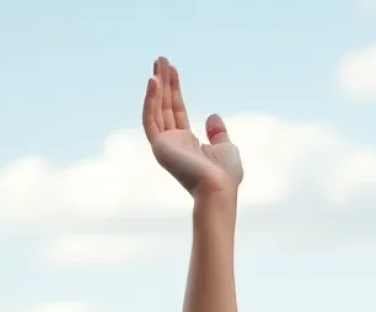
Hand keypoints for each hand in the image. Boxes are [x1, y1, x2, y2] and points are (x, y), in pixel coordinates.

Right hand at [143, 57, 242, 197]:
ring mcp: (165, 145)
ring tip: (157, 64)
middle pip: (165, 106)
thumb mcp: (226, 148)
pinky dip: (150, 100)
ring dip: (156, 87)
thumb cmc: (225, 175)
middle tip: (161, 59)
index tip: (172, 70)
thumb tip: (212, 116)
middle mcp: (173, 142)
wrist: (219, 189)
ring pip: (156, 109)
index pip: (176, 110)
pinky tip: (153, 82)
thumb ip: (218, 133)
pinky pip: (150, 119)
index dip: (174, 90)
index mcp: (187, 143)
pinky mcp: (159, 147)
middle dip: (164, 82)